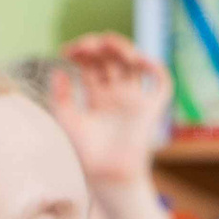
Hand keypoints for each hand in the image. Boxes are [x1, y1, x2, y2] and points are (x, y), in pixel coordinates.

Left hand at [44, 34, 169, 188]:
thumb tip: (57, 70)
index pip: (92, 65)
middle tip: (88, 45)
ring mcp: (135, 98)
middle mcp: (117, 94)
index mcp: (97, 96)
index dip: (82, 54)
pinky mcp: (151, 107)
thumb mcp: (67, 120)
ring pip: (134, 64)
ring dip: (123, 49)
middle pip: (112, 59)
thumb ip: (60, 96)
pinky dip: (155, 67)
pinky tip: (137, 60)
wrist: (107, 174)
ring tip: (108, 43)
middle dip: (100, 47)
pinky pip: (161, 82)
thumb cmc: (85, 153)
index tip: (68, 51)